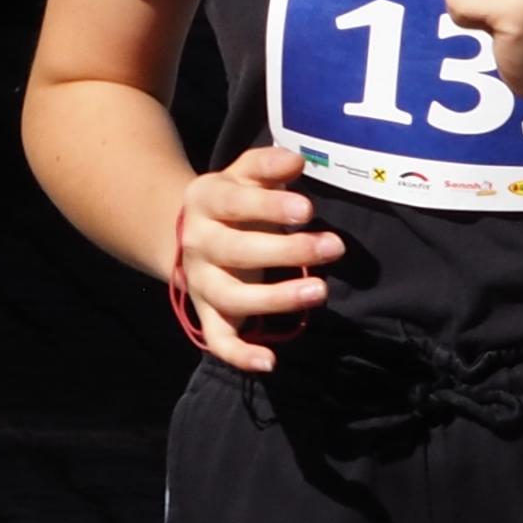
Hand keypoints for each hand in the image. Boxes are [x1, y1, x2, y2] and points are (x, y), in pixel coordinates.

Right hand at [178, 145, 340, 371]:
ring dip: (275, 299)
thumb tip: (297, 160)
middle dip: (287, 251)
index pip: (234, 202)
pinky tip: (269, 362)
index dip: (270, 205)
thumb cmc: (233, 198)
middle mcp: (197, 244)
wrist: (188, 231)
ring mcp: (200, 283)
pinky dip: (239, 355)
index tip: (309, 209)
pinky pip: (217, 340)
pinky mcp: (206, 314)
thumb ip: (268, 164)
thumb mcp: (244, 172)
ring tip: (320, 291)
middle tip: (334, 246)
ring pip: (231, 298)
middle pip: (237, 251)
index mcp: (205, 201)